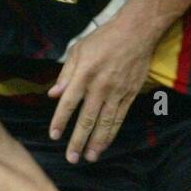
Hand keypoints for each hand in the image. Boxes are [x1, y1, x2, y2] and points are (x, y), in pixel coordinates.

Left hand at [48, 14, 157, 162]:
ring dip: (96, 142)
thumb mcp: (78, 49)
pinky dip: (112, 133)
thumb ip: (66, 74)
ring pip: (105, 122)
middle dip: (78, 140)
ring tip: (89, 157)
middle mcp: (100, 86)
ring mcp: (117, 92)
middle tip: (71, 158)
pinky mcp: (130, 94)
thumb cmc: (104, 38)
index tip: (54, 136)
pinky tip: (105, 144)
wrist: (136, 32)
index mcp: (84, 74)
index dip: (60, 121)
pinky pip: (119, 118)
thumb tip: (53, 95)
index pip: (69, 103)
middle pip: (87, 118)